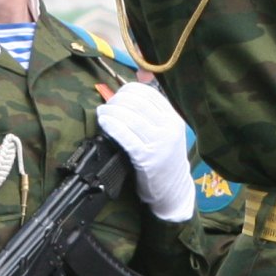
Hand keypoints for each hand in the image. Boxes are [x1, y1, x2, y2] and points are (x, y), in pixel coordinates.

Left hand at [96, 83, 195, 222]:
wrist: (174, 189)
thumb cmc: (165, 158)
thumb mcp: (167, 131)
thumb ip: (153, 112)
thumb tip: (132, 87)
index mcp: (174, 117)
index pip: (148, 93)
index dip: (128, 90)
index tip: (117, 95)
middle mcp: (169, 127)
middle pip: (137, 103)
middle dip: (117, 101)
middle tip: (107, 105)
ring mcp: (159, 143)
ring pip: (130, 118)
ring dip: (111, 112)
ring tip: (102, 113)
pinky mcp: (147, 158)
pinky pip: (126, 136)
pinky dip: (112, 126)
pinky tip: (104, 123)